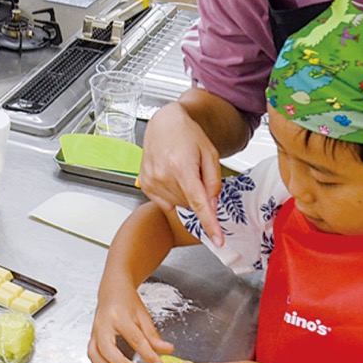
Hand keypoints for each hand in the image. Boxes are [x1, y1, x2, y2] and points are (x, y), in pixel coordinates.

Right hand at [88, 282, 174, 362]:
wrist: (112, 289)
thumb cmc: (127, 300)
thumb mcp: (143, 315)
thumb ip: (153, 335)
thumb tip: (167, 350)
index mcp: (120, 316)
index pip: (135, 338)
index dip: (148, 354)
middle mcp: (104, 323)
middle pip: (107, 347)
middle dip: (120, 362)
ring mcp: (95, 330)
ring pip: (95, 353)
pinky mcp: (92, 335)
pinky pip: (91, 353)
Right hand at [138, 102, 224, 245]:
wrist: (165, 123)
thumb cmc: (188, 134)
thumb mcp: (210, 154)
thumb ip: (214, 182)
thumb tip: (212, 206)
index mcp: (182, 167)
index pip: (199, 204)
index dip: (209, 224)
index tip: (218, 239)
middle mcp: (163, 175)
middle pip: (190, 204)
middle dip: (198, 195)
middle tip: (195, 173)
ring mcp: (151, 180)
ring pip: (178, 205)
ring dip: (185, 195)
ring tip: (181, 171)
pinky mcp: (144, 183)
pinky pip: (165, 202)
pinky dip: (173, 195)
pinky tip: (172, 177)